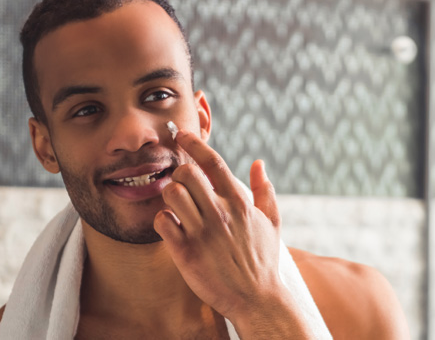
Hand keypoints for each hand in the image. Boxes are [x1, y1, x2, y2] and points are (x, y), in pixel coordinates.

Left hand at [152, 130, 312, 337]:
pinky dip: (163, 221)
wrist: (258, 298)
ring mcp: (202, 232)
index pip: (213, 162)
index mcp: (239, 202)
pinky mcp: (186, 252)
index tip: (182, 136)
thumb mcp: (272, 222)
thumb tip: (259, 164)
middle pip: (186, 173)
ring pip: (171, 194)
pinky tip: (171, 227)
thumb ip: (264, 190)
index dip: (194, 144)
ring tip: (176, 206)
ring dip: (170, 196)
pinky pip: (162, 222)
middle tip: (180, 184)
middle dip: (179, 173)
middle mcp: (220, 213)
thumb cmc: (263, 260)